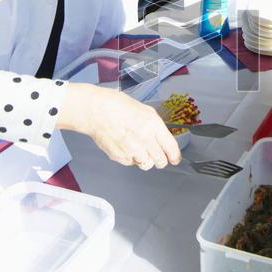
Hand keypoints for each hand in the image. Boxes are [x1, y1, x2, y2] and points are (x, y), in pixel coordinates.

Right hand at [59, 84, 180, 169]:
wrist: (96, 110)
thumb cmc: (118, 106)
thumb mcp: (145, 111)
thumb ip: (156, 127)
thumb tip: (164, 140)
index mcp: (152, 124)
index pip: (171, 147)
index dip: (175, 156)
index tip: (175, 158)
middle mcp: (144, 138)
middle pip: (160, 161)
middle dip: (161, 159)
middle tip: (157, 155)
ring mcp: (131, 149)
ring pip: (147, 165)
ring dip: (146, 160)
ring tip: (139, 149)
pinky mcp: (120, 156)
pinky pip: (132, 163)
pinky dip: (131, 158)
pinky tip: (126, 146)